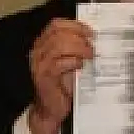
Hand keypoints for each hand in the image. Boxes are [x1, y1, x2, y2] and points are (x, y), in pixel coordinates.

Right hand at [28, 18, 93, 133]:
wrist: (51, 109)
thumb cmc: (62, 85)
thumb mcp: (70, 63)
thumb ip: (76, 49)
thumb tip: (94, 38)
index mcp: (43, 44)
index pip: (56, 25)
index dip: (75, 25)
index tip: (91, 32)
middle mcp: (38, 51)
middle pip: (58, 33)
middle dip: (79, 36)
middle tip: (93, 47)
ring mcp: (39, 64)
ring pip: (58, 45)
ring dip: (78, 48)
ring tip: (90, 55)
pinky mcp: (44, 77)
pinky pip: (59, 64)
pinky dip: (73, 62)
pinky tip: (81, 66)